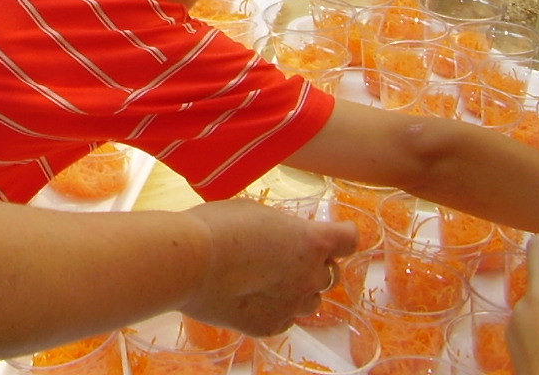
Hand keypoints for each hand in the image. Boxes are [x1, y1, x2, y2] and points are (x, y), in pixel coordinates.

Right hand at [179, 199, 356, 336]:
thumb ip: (279, 227)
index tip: (332, 233)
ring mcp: (292, 306)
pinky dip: (275, 308)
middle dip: (314, 264)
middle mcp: (310, 276)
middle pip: (330, 272)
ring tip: (265, 278)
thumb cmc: (217, 227)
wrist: (189, 262)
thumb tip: (279, 237)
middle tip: (285, 256)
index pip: (349, 239)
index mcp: (311, 241)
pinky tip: (250, 296)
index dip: (341, 235)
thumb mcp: (254, 212)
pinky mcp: (270, 326)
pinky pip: (285, 318)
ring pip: (311, 300)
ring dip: (298, 289)